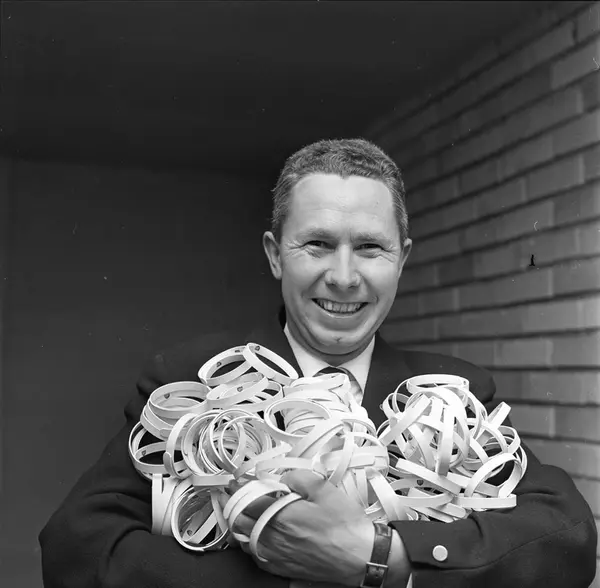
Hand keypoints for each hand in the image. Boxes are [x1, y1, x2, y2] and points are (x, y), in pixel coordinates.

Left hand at [228, 471, 373, 585]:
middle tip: (235, 496)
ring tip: (243, 514)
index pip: (247, 501)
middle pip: (239, 522)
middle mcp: (274, 538)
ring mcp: (277, 557)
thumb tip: (282, 478)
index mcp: (281, 516)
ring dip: (240, 526)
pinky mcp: (283, 570)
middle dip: (234, 506)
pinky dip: (251, 545)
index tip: (233, 483)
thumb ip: (297, 477)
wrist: (361, 556)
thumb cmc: (345, 525)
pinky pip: (256, 557)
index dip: (237, 490)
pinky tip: (257, 537)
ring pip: (244, 541)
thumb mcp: (323, 488)